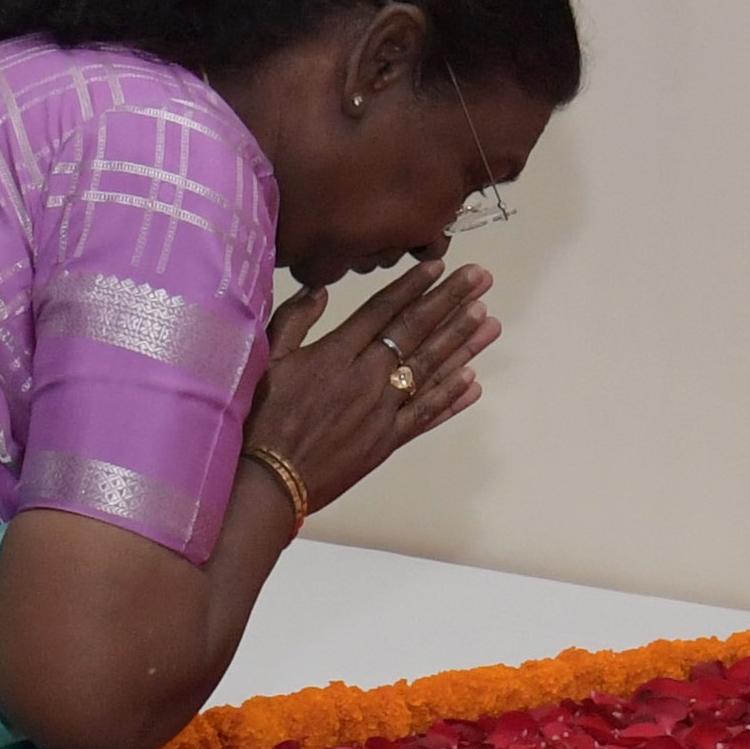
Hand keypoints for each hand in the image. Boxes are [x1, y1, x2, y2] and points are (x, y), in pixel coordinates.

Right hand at [242, 258, 500, 523]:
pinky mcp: (386, 442)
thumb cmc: (260, 420)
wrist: (267, 483)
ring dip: (462, 344)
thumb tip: (318, 289)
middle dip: (451, 303)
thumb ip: (293, 321)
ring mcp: (381, 411)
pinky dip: (451, 398)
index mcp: (335, 354)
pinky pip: (426, 415)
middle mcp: (366, 378)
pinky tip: (473, 380)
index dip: (415, 286)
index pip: (383, 310)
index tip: (441, 265)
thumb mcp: (266, 361)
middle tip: (482, 280)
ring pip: (430, 371)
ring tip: (489, 320)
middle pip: (416, 333)